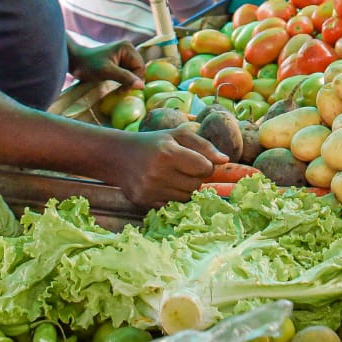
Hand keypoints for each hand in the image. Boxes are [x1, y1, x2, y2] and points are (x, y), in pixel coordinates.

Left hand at [69, 40, 143, 88]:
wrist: (75, 62)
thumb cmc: (88, 65)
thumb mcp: (107, 72)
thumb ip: (125, 78)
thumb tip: (142, 86)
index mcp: (127, 48)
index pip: (140, 67)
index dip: (135, 80)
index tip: (124, 90)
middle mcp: (128, 49)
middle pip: (138, 70)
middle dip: (131, 81)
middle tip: (120, 91)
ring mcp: (124, 55)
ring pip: (133, 72)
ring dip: (128, 82)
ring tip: (118, 89)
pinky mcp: (119, 61)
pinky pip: (128, 72)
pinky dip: (124, 80)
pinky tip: (117, 84)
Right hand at [111, 127, 227, 206]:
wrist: (117, 156)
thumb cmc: (154, 143)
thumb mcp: (178, 135)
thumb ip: (204, 145)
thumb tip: (225, 160)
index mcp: (168, 153)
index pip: (204, 168)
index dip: (205, 165)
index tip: (197, 161)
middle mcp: (157, 173)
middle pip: (196, 185)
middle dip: (196, 178)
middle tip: (184, 168)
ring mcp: (149, 190)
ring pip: (185, 198)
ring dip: (185, 188)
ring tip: (173, 176)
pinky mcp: (143, 202)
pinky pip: (171, 205)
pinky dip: (172, 197)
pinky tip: (162, 185)